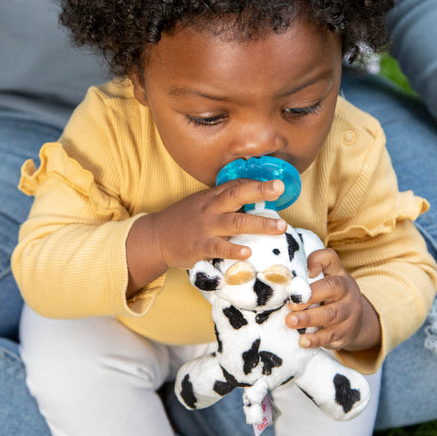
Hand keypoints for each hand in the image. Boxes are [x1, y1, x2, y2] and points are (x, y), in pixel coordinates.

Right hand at [126, 179, 286, 292]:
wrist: (156, 238)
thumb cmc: (183, 222)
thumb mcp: (201, 205)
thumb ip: (223, 203)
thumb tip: (252, 201)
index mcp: (211, 197)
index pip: (235, 185)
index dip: (256, 183)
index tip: (277, 184)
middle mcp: (210, 209)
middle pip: (236, 195)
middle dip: (259, 191)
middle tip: (279, 188)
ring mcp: (205, 227)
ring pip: (235, 222)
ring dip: (259, 224)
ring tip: (280, 227)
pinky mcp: (199, 246)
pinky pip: (219, 247)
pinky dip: (233, 249)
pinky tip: (248, 252)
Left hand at [286, 247, 381, 350]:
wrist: (356, 323)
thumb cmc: (331, 298)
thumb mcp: (325, 282)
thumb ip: (307, 275)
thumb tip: (285, 277)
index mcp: (337, 274)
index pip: (330, 259)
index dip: (317, 261)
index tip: (304, 270)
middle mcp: (346, 291)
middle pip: (331, 288)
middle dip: (309, 295)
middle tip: (291, 303)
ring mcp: (348, 312)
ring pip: (330, 314)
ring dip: (308, 318)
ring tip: (291, 321)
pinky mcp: (344, 333)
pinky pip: (330, 336)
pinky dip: (316, 339)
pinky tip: (303, 341)